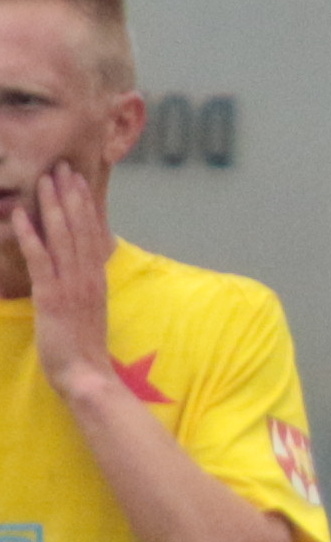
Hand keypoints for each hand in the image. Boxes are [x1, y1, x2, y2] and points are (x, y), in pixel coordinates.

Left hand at [12, 156, 120, 390]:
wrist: (86, 374)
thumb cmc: (84, 349)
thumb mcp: (90, 312)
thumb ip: (86, 287)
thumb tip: (81, 269)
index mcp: (97, 279)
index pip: (93, 234)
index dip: (85, 206)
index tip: (78, 182)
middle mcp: (87, 276)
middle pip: (80, 228)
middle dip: (69, 196)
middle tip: (61, 167)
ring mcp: (71, 285)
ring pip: (62, 237)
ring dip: (52, 206)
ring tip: (45, 180)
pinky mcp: (52, 296)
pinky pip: (40, 259)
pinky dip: (31, 235)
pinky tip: (22, 216)